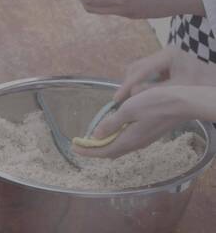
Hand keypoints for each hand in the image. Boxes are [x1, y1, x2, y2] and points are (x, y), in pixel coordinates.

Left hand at [72, 85, 215, 157]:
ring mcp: (144, 140)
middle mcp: (136, 144)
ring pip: (119, 148)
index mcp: (128, 140)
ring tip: (92, 140)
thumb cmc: (154, 103)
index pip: (103, 151)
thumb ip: (111, 124)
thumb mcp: (128, 110)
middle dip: (94, 150)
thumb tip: (95, 136)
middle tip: (80, 145)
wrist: (182, 103)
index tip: (74, 147)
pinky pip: (127, 142)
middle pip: (111, 152)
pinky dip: (115, 140)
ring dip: (105, 145)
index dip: (87, 151)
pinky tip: (112, 132)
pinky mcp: (149, 134)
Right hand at [114, 46, 215, 101]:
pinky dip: (142, 81)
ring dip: (134, 82)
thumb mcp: (178, 89)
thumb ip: (154, 90)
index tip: (117, 99)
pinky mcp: (166, 62)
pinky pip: (148, 71)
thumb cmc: (201, 84)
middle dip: (129, 83)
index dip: (127, 85)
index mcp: (168, 56)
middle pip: (137, 66)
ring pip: (140, 68)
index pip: (141, 70)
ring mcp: (164, 56)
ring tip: (129, 97)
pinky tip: (140, 93)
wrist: (215, 82)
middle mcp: (164, 52)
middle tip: (121, 100)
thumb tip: (133, 93)